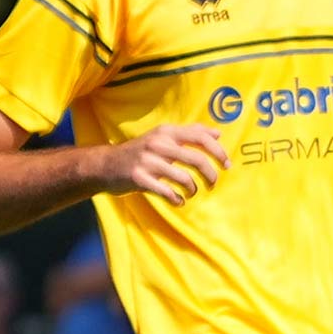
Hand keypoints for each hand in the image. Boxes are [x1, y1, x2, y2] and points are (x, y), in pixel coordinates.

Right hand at [101, 124, 229, 204]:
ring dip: (193, 189)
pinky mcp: (139, 179)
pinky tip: (178, 201)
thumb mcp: (162, 136)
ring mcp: (147, 162)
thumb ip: (190, 133)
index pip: (201, 138)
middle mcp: (158, 144)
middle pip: (197, 160)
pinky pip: (167, 193)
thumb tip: (218, 133)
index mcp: (166, 132)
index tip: (227, 165)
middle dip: (211, 175)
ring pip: (184, 178)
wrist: (104, 164)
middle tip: (212, 184)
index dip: (219, 152)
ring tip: (191, 193)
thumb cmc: (141, 152)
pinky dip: (177, 200)